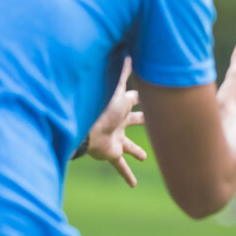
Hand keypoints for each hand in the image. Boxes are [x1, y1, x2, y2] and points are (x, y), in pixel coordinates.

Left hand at [87, 58, 146, 186]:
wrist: (84, 128)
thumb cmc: (99, 105)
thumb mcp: (116, 86)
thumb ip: (123, 69)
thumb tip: (131, 49)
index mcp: (120, 105)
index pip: (133, 97)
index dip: (142, 94)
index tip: (151, 91)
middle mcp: (118, 121)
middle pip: (134, 120)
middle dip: (142, 120)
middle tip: (151, 121)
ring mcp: (115, 138)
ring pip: (129, 146)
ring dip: (136, 151)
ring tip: (144, 157)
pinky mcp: (111, 152)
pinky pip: (120, 166)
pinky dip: (126, 175)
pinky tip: (133, 186)